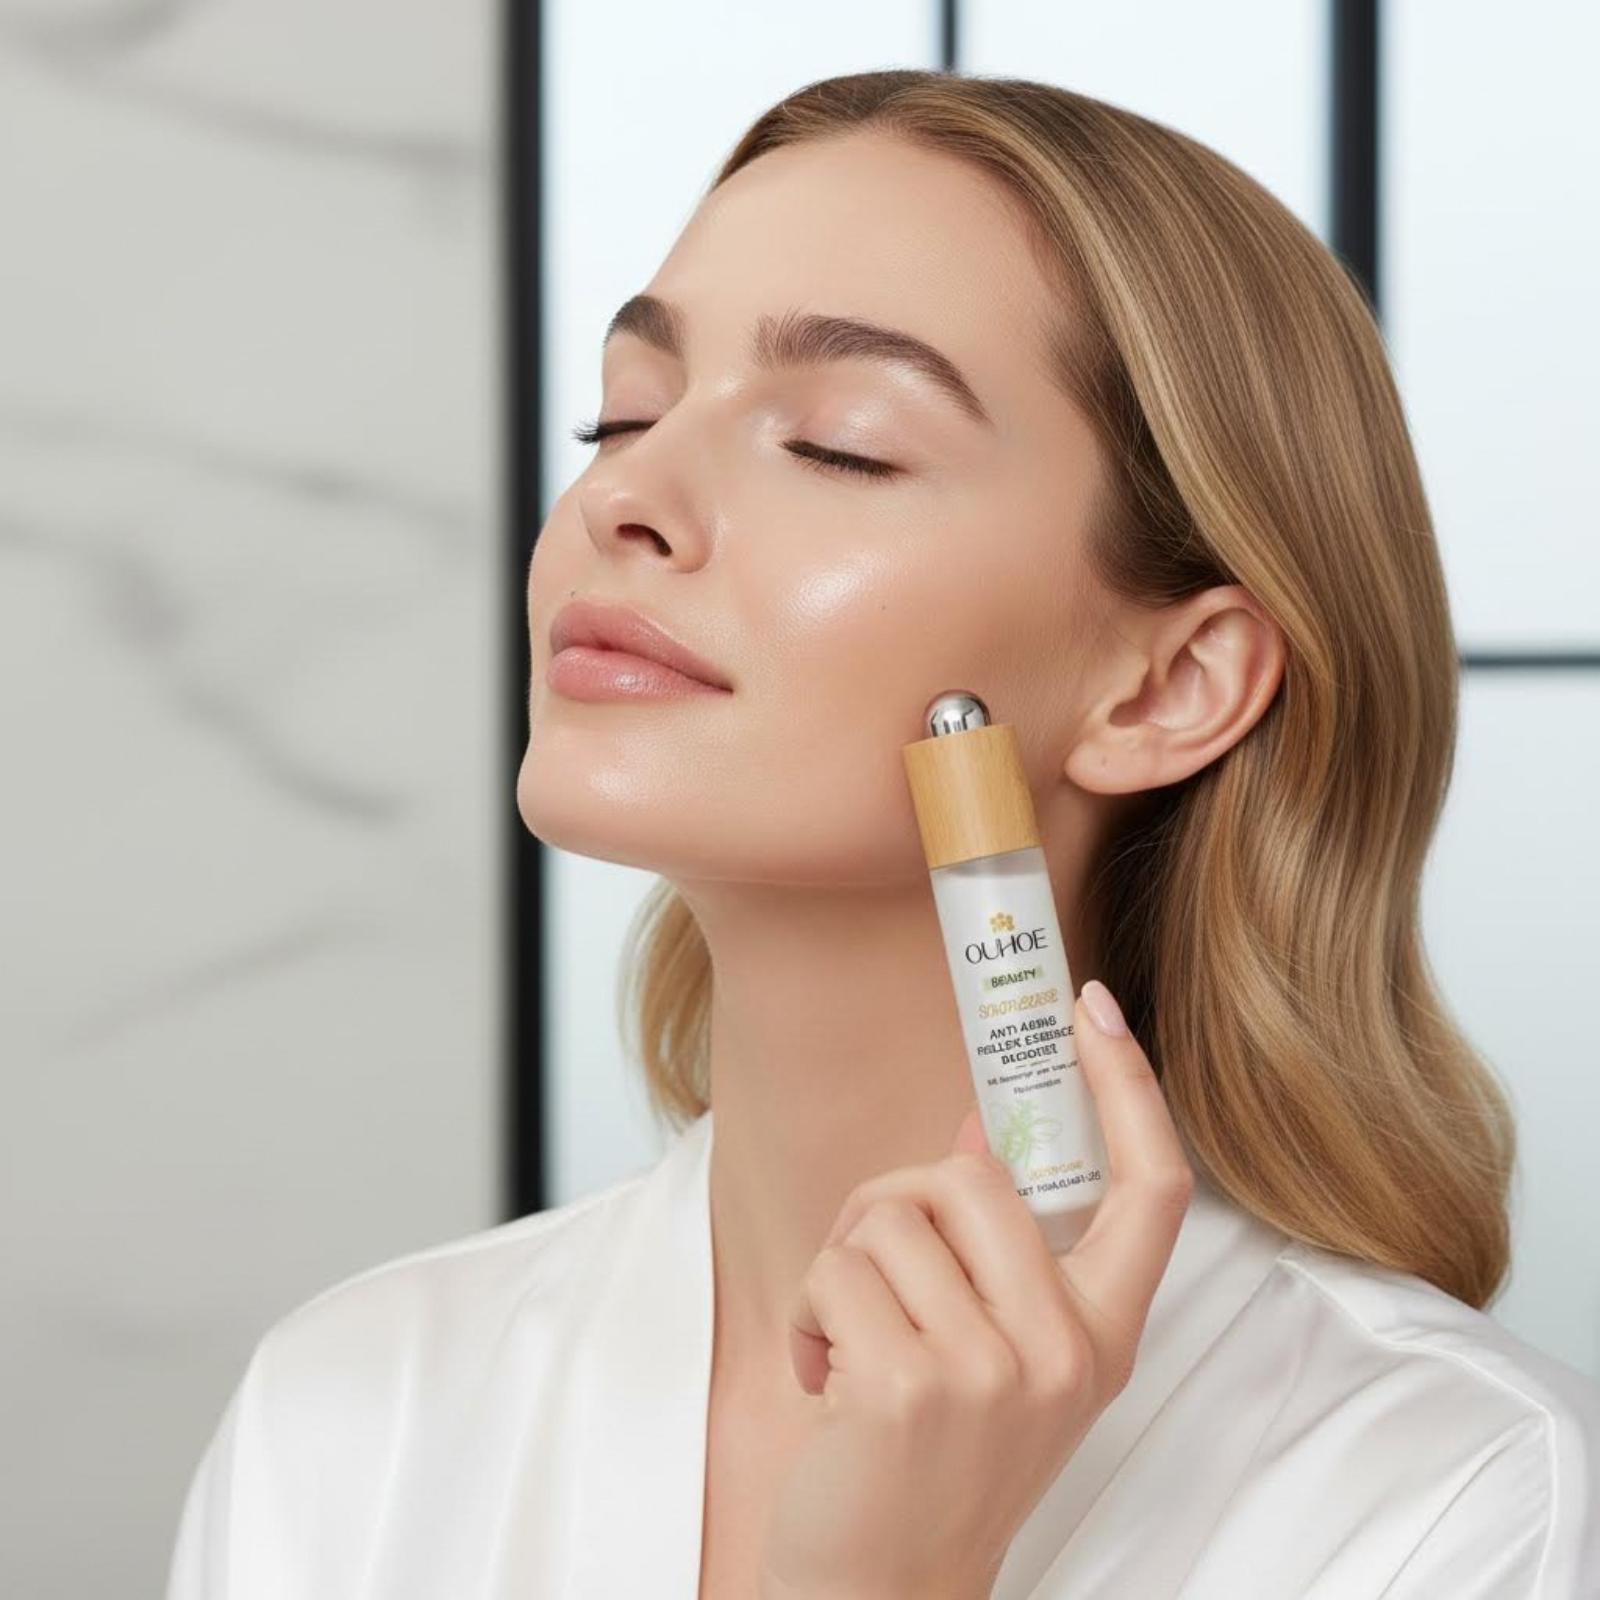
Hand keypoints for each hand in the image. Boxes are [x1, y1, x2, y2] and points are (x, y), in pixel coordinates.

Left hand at [757, 977, 1194, 1599]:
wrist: (884, 1587)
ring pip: (889, 1216)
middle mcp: (1064, 1353)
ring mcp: (994, 1371)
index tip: (1092, 1013)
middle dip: (893, 1199)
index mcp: (1102, 1337)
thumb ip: (1001, 1253)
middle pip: (973, 1176)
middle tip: (871, 1266)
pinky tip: (822, 1375)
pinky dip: (806, 1309)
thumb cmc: (933, 1461)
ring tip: (847, 1343)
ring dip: (839, 1265)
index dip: (1129, 1087)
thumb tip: (974, 1132)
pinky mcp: (910, 1383)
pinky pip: (834, 1267)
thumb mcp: (1000, 1357)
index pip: (1153, 1190)